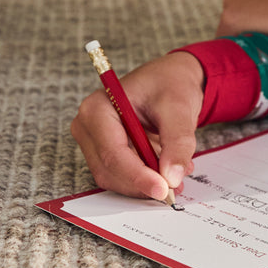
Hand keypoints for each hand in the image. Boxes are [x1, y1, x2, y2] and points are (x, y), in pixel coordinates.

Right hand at [71, 51, 203, 201]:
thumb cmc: (171, 83)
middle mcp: (88, 127)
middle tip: (174, 188)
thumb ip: (177, 142)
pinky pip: (121, 175)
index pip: (113, 153)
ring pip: (115, 177)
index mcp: (98, 108)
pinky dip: (144, 178)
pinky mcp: (105, 152)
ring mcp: (94, 141)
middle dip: (142, 183)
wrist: (172, 78)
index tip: (163, 189)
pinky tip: (167, 171)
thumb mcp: (179, 107)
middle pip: (110, 170)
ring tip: (176, 176)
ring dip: (145, 183)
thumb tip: (172, 176)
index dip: (138, 176)